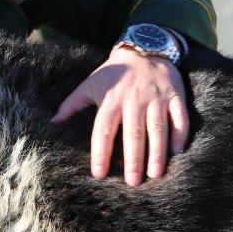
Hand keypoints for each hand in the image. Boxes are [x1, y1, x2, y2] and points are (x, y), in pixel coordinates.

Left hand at [51, 46, 187, 186]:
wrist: (144, 49)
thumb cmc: (114, 73)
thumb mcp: (90, 84)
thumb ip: (71, 104)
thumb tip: (52, 123)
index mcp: (111, 100)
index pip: (104, 129)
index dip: (101, 152)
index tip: (99, 174)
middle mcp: (134, 100)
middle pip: (133, 133)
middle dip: (133, 159)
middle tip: (133, 182)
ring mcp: (156, 98)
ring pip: (158, 128)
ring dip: (157, 152)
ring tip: (155, 174)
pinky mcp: (175, 96)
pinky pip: (180, 117)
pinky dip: (180, 134)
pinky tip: (177, 151)